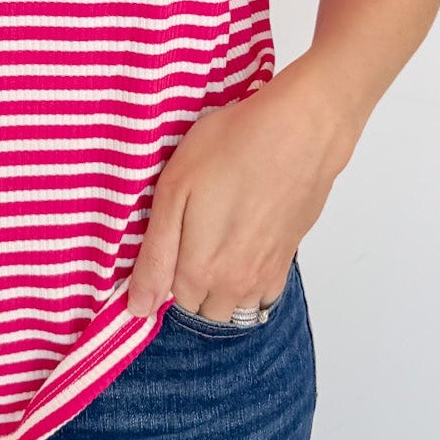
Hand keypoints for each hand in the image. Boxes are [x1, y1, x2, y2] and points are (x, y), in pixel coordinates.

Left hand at [125, 56, 348, 319]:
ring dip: (221, 289)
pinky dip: (250, 284)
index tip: (166, 239)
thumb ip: (155, 256)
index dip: (162, 271)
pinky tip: (245, 246)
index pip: (168, 299)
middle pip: (202, 309)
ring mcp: (266, 274)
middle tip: (190, 237)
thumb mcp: (173, 191)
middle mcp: (236, 284)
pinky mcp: (289, 257)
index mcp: (200, 270)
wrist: (300, 131)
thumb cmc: (232, 147)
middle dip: (190, 285)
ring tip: (217, 242)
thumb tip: (139, 308)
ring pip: (235, 307)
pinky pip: (264, 294)